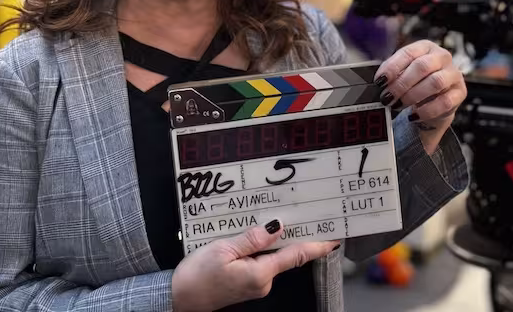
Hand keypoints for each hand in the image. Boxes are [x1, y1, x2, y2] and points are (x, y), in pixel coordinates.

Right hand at [171, 219, 337, 310]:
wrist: (177, 298)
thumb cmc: (197, 276)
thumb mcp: (223, 250)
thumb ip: (252, 239)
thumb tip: (278, 226)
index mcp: (261, 274)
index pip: (296, 256)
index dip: (317, 246)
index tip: (335, 236)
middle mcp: (263, 281)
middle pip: (286, 254)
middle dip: (295, 235)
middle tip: (307, 213)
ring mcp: (256, 284)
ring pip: (273, 256)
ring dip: (276, 239)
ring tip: (280, 217)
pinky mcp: (246, 282)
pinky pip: (261, 261)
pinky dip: (263, 247)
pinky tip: (258, 234)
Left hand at [375, 40, 466, 153]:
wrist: (434, 99)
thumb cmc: (416, 81)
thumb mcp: (403, 73)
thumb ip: (392, 74)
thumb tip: (378, 83)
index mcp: (425, 46)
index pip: (408, 53)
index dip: (392, 67)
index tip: (380, 81)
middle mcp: (442, 57)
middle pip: (422, 66)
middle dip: (402, 83)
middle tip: (388, 97)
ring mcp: (453, 74)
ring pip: (435, 82)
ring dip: (413, 95)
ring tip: (399, 105)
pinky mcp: (460, 93)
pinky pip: (445, 102)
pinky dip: (427, 110)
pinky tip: (414, 115)